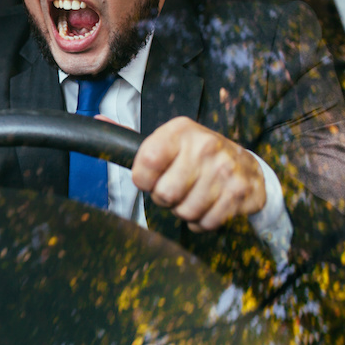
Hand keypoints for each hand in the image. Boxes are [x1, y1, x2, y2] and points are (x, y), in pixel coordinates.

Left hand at [131, 116, 265, 231]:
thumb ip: (135, 139)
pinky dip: (203, 221)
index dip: (142, 178)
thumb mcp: (170, 140)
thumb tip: (99, 122)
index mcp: (181, 130)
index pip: (146, 160)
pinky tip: (208, 205)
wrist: (246, 165)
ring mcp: (225, 169)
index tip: (149, 178)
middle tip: (176, 189)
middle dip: (165, 199)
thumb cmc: (197, 155)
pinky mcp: (239, 192)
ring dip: (185, 211)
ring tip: (193, 195)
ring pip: (186, 211)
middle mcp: (205, 146)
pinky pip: (206, 222)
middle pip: (165, 194)